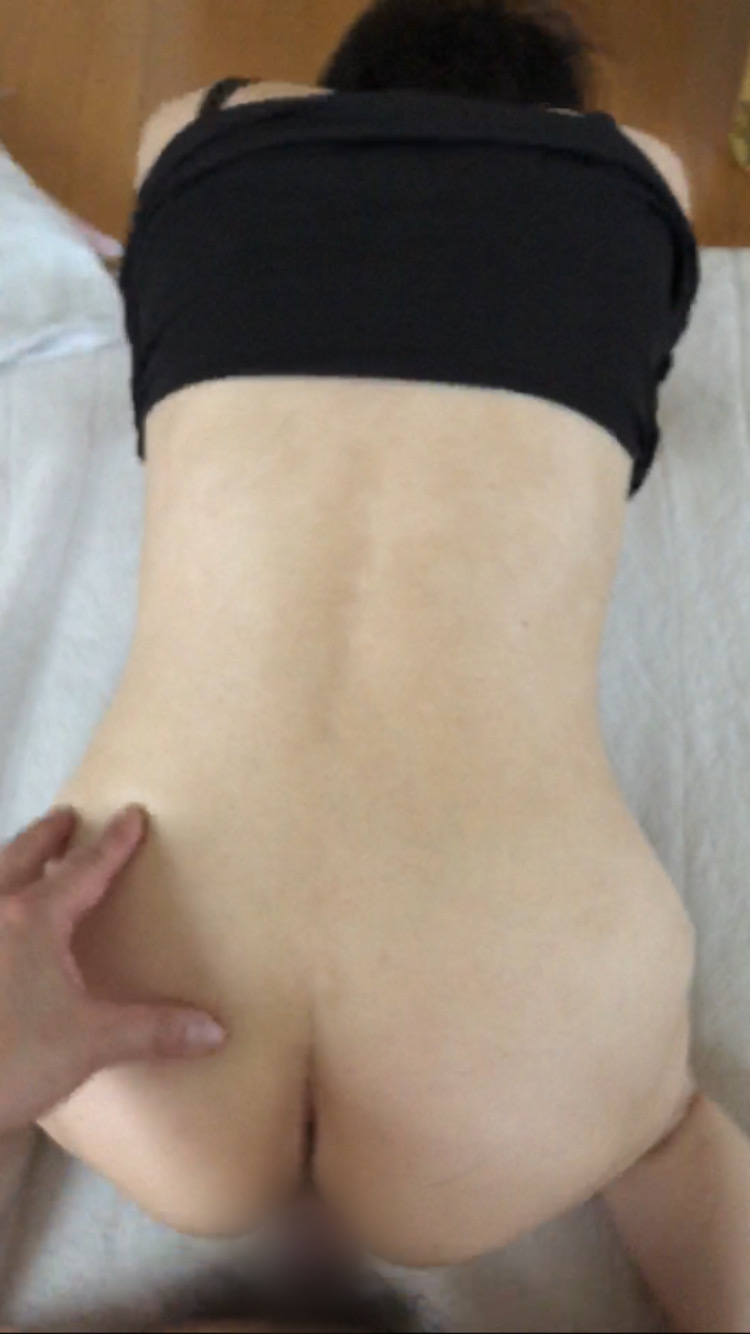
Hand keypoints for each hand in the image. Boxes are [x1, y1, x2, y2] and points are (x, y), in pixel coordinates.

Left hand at [0, 804, 226, 1133]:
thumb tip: (213, 1030)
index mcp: (32, 919)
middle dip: (46, 834)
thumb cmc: (9, 1060)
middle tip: (66, 816)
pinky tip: (1, 920)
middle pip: (20, 856)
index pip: (85, 869)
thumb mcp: (89, 1044)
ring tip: (22, 855)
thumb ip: (152, 1031)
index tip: (132, 815)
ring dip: (9, 860)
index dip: (113, 843)